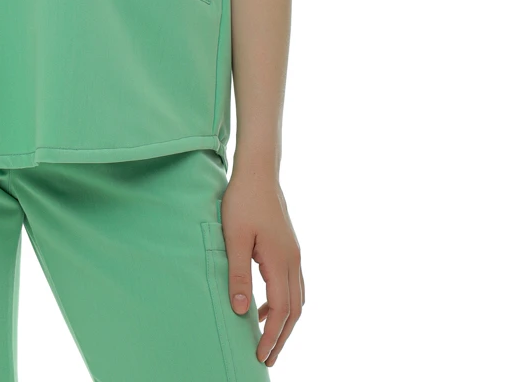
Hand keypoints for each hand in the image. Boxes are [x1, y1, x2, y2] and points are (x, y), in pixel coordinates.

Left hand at [220, 167, 304, 366]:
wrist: (258, 172)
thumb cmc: (242, 201)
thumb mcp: (234, 238)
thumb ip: (239, 274)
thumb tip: (241, 311)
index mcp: (280, 262)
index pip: (280, 311)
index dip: (272, 336)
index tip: (260, 355)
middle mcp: (293, 261)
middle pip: (294, 311)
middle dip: (282, 337)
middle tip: (267, 358)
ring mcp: (294, 254)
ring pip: (296, 299)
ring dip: (284, 322)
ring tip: (266, 338)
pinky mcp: (289, 248)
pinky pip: (292, 285)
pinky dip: (282, 303)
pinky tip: (262, 305)